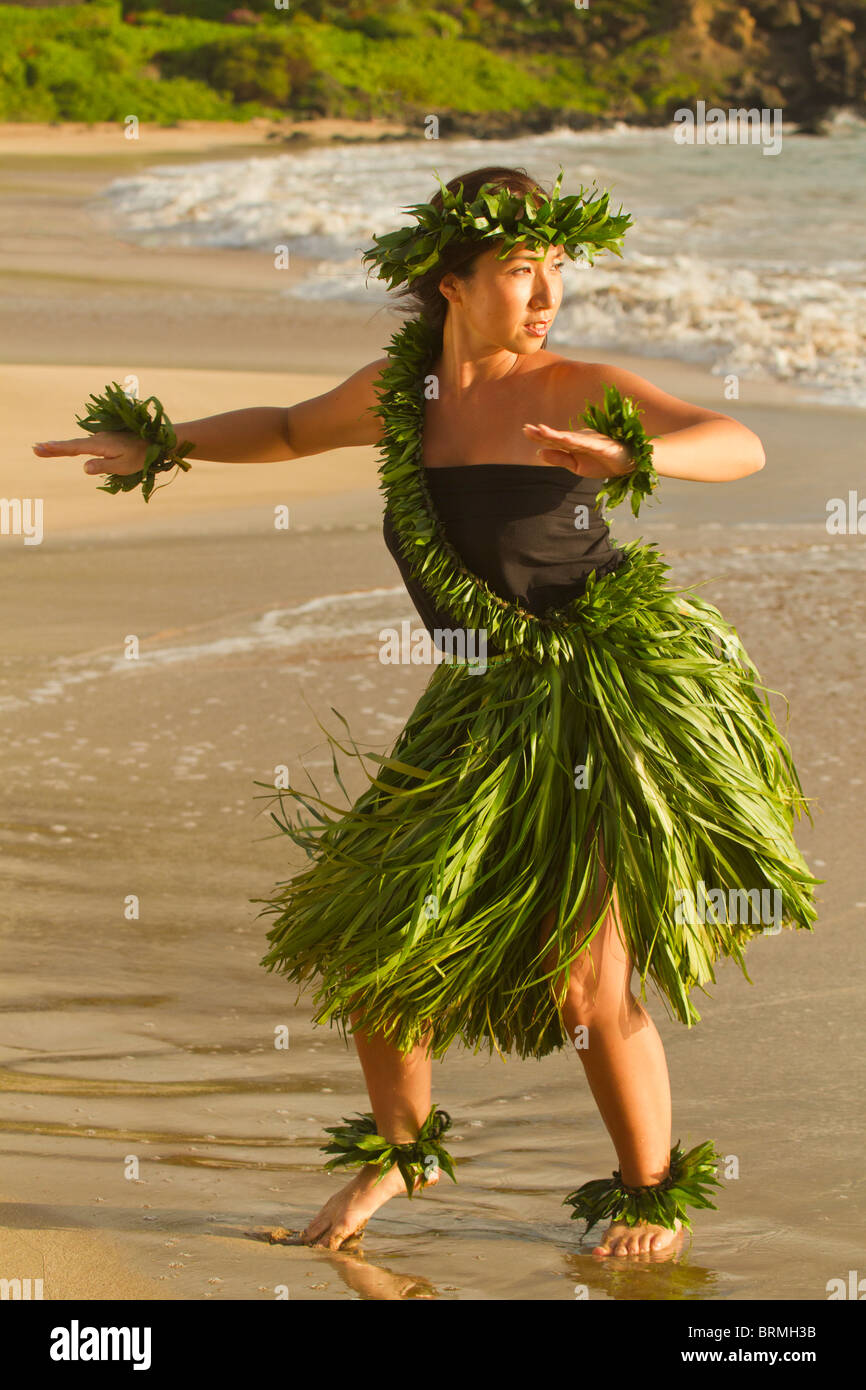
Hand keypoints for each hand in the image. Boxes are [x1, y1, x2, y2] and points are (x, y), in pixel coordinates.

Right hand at [32, 431, 148, 476]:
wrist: (157, 441)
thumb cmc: (142, 456)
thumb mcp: (123, 466)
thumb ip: (103, 466)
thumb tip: (84, 468)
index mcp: (100, 445)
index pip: (74, 448)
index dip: (56, 449)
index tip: (40, 448)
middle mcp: (98, 439)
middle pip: (72, 445)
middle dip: (54, 447)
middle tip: (35, 449)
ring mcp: (102, 438)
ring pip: (80, 445)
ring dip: (63, 446)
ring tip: (46, 449)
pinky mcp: (107, 440)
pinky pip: (87, 445)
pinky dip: (74, 447)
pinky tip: (66, 449)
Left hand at [522, 422, 633, 477]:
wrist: (628, 462)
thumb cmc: (601, 462)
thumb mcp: (576, 465)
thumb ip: (558, 458)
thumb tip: (538, 452)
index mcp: (573, 444)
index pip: (553, 440)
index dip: (539, 435)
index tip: (525, 429)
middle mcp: (580, 440)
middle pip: (559, 437)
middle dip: (543, 433)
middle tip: (526, 428)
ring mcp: (591, 443)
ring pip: (571, 439)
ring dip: (557, 435)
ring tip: (542, 431)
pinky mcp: (603, 448)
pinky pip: (588, 444)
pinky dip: (578, 441)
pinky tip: (566, 439)